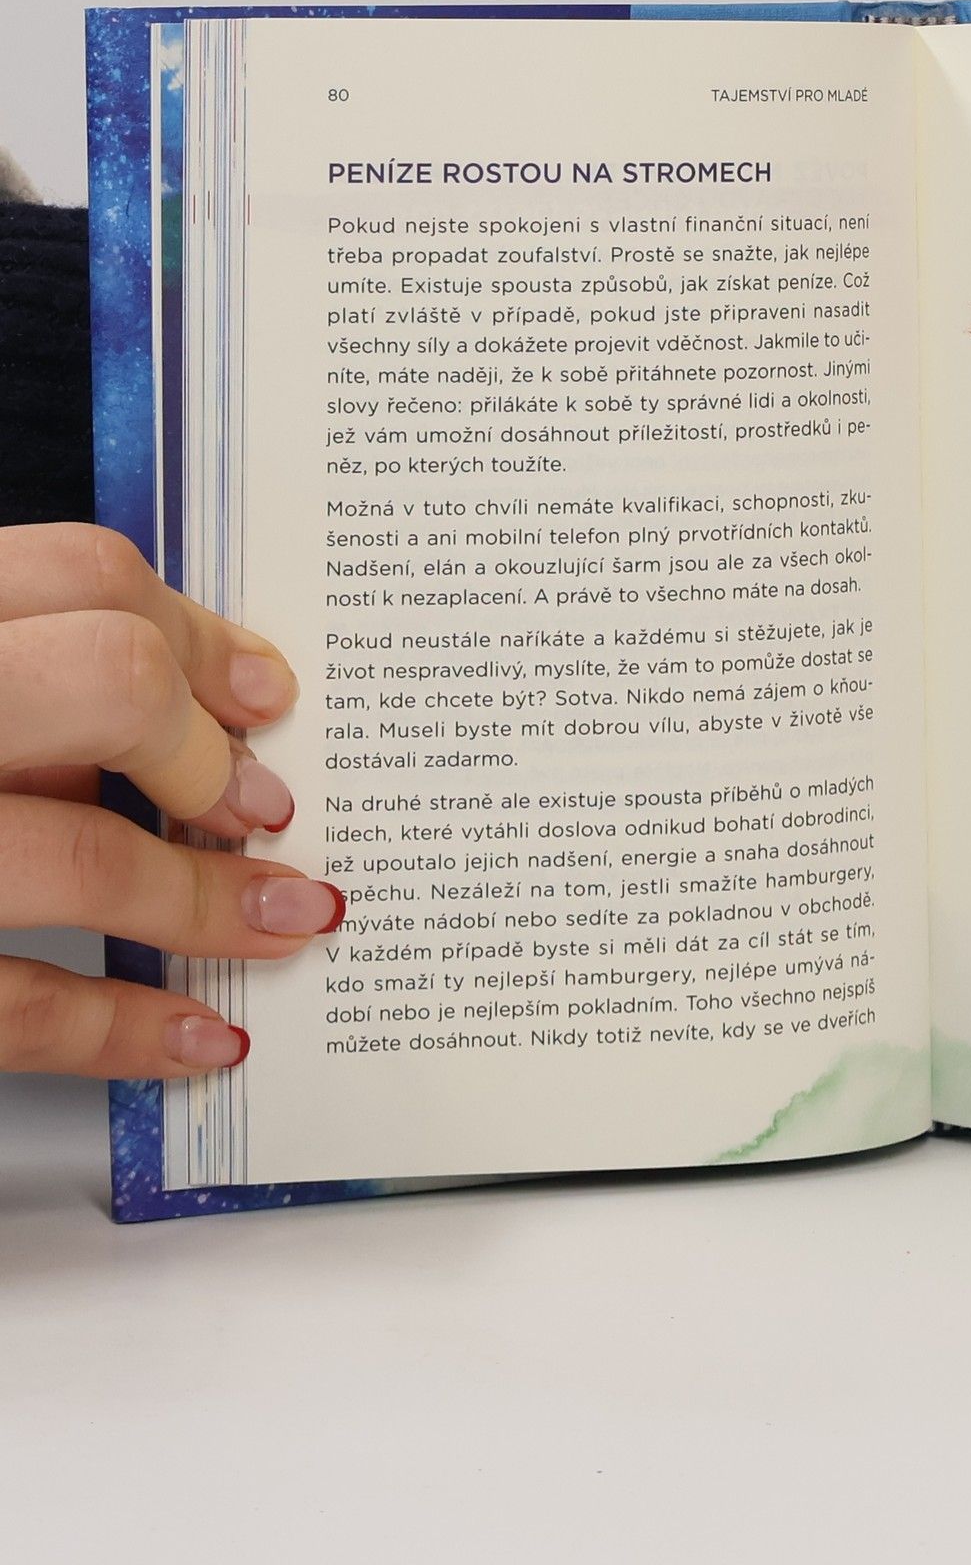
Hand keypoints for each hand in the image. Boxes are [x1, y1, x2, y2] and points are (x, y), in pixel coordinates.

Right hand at [0, 525, 337, 1076]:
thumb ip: (39, 688)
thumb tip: (216, 719)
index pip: (84, 577)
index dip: (201, 640)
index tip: (272, 699)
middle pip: (111, 684)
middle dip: (207, 750)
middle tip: (262, 802)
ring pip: (88, 858)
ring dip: (214, 902)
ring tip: (296, 917)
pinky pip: (23, 1009)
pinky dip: (129, 1033)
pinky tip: (202, 1040)